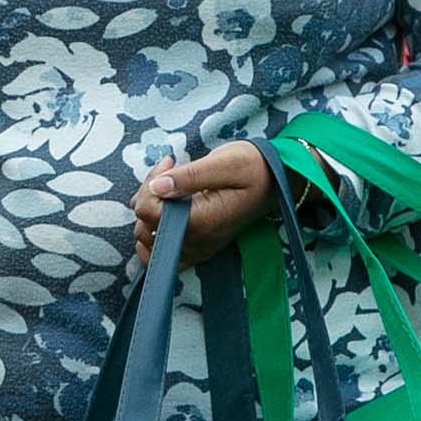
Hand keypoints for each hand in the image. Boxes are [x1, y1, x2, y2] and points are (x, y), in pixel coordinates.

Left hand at [131, 142, 272, 272]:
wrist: (276, 181)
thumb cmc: (253, 167)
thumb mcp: (224, 163)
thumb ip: (188, 176)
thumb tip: (156, 186)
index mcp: (201, 222)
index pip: (148, 212)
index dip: (150, 185)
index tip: (169, 164)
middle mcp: (197, 242)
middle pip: (144, 227)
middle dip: (147, 195)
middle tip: (168, 171)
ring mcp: (197, 249)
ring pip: (148, 242)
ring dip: (148, 212)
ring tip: (167, 186)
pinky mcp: (198, 248)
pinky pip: (164, 257)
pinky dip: (153, 237)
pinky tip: (162, 211)